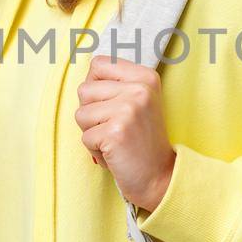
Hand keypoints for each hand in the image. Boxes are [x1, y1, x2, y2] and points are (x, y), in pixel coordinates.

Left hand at [74, 54, 176, 212]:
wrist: (160, 177)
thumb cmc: (141, 141)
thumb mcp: (138, 102)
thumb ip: (116, 83)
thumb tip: (84, 74)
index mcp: (145, 77)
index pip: (98, 64)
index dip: (95, 87)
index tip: (112, 105)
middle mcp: (139, 88)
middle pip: (84, 90)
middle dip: (91, 113)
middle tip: (115, 127)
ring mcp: (128, 109)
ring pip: (81, 114)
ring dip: (91, 133)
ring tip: (114, 140)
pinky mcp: (116, 132)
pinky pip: (85, 137)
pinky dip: (95, 150)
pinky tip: (115, 153)